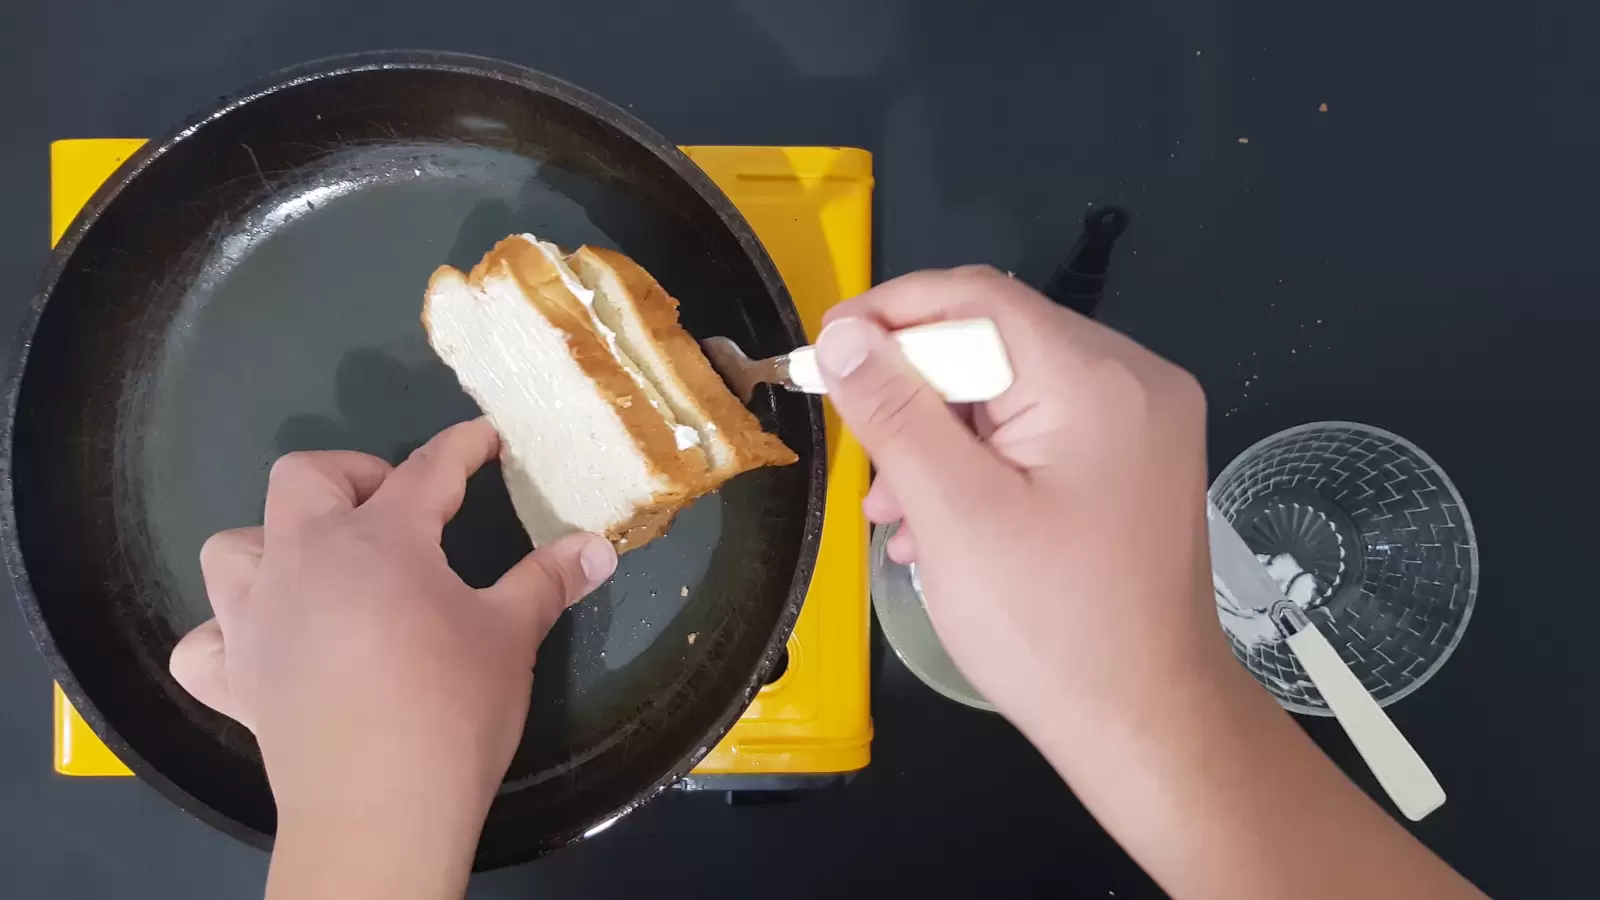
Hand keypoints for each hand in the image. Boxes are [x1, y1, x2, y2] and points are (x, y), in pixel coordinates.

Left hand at [168, 419, 616, 897]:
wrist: (380, 807)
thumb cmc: (451, 708)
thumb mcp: (511, 636)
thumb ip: (548, 581)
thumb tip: (600, 548)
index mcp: (380, 539)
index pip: (427, 470)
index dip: (461, 447)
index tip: (484, 438)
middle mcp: (303, 560)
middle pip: (303, 478)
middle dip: (349, 476)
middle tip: (394, 508)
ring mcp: (255, 619)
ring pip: (233, 549)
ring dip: (272, 547)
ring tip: (318, 569)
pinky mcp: (233, 679)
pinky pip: (202, 644)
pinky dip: (225, 637)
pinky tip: (261, 647)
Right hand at [815, 269, 1484, 899]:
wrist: (1149, 725)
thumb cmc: (1048, 625)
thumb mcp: (952, 512)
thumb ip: (894, 410)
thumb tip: (843, 332)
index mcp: (1096, 378)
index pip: (977, 298)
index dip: (890, 312)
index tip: (825, 352)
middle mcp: (1136, 379)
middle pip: (996, 342)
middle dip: (914, 391)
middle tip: (858, 450)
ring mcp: (1145, 423)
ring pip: (1015, 391)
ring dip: (942, 435)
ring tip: (890, 509)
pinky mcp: (1139, 464)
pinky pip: (1045, 431)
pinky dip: (985, 461)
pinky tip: (938, 523)